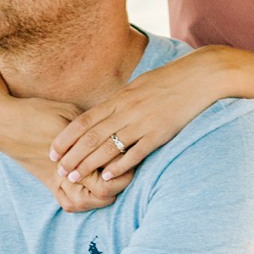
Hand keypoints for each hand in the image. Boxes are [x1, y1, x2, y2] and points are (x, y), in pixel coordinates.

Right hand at [0, 87, 130, 214]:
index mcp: (73, 155)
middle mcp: (65, 174)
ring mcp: (56, 182)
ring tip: (110, 182)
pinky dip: (83, 203)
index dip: (123, 171)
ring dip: (101, 198)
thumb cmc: (38, 112)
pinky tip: (93, 193)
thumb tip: (115, 133)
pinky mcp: (50, 183)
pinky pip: (68, 203)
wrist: (3, 123)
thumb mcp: (68, 113)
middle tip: (126, 170)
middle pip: (101, 196)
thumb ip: (91, 128)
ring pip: (84, 204)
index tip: (131, 158)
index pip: (107, 177)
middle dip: (118, 185)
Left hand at [51, 50, 230, 187]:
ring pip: (108, 146)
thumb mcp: (138, 86)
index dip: (66, 137)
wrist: (200, 77)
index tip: (53, 151)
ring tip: (75, 177)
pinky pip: (135, 152)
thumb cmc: (170, 80)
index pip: (85, 120)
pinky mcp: (160, 133)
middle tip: (59, 171)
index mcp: (120, 98)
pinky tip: (106, 176)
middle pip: (91, 136)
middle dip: (72, 155)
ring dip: (89, 164)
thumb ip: (121, 101)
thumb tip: (105, 112)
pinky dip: (119, 165)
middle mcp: (127, 110)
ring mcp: (143, 123)